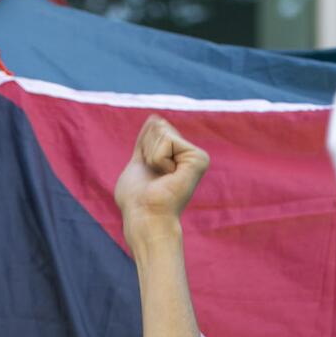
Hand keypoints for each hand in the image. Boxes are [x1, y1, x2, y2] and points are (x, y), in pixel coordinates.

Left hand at [114, 116, 208, 242]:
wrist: (145, 217)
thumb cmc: (137, 200)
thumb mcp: (139, 163)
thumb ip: (145, 143)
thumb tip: (155, 119)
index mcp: (178, 156)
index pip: (155, 128)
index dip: (144, 148)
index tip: (149, 174)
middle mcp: (190, 155)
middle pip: (159, 126)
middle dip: (147, 149)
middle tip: (154, 176)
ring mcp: (196, 156)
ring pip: (162, 131)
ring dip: (151, 156)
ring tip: (160, 178)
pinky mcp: (198, 159)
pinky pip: (167, 140)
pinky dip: (157, 158)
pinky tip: (167, 176)